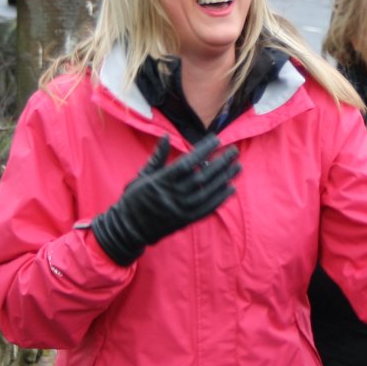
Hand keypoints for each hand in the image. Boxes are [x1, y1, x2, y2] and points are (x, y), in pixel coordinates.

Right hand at [91, 134, 240, 265]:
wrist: (128, 228)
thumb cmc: (134, 198)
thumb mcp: (142, 176)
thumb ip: (157, 157)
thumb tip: (166, 137)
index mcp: (161, 181)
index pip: (187, 163)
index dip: (203, 151)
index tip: (216, 141)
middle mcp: (173, 195)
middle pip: (202, 176)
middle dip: (220, 163)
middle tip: (234, 152)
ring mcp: (181, 209)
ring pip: (208, 192)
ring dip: (225, 179)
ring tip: (238, 167)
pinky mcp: (186, 220)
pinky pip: (207, 209)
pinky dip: (220, 199)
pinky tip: (231, 189)